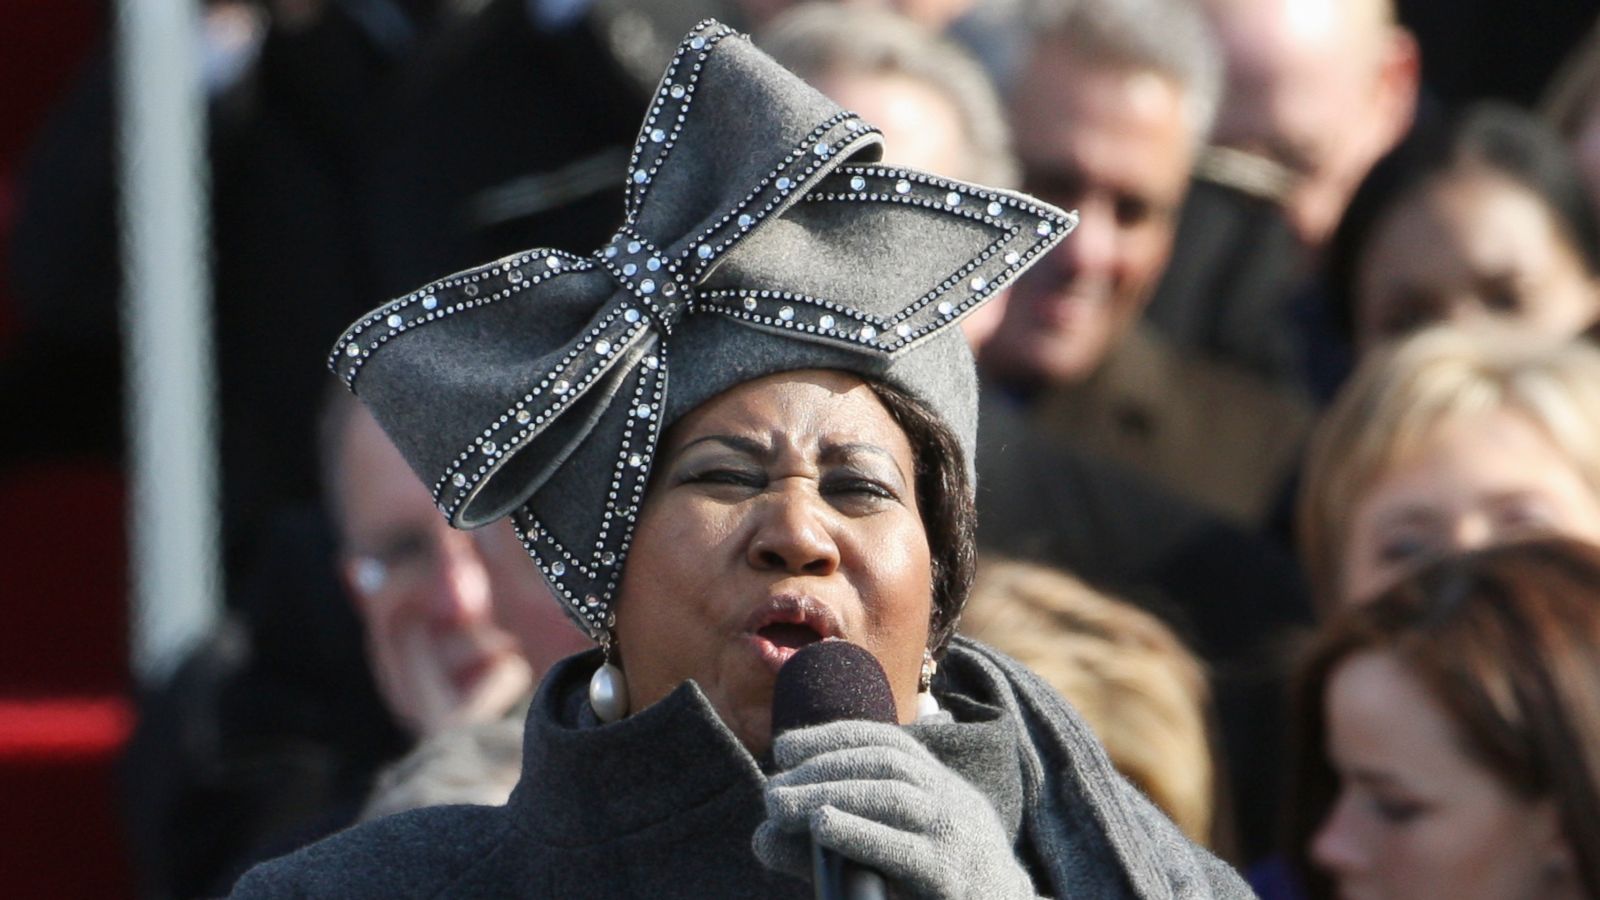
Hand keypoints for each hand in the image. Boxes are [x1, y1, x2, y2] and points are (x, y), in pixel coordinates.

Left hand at [754, 720, 1041, 898]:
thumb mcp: (894, 857)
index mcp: (941, 788)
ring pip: (892, 794)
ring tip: (779, 804)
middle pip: (884, 763)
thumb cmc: (942, 892)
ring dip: (829, 791)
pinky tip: (821, 826)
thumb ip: (831, 845)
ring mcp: (954, 836)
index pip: (887, 743)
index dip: (832, 736)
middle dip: (821, 767)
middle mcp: (950, 801)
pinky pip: (903, 848)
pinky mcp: (950, 877)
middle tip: (772, 790)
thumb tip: (762, 839)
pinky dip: (859, 832)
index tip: (784, 746)